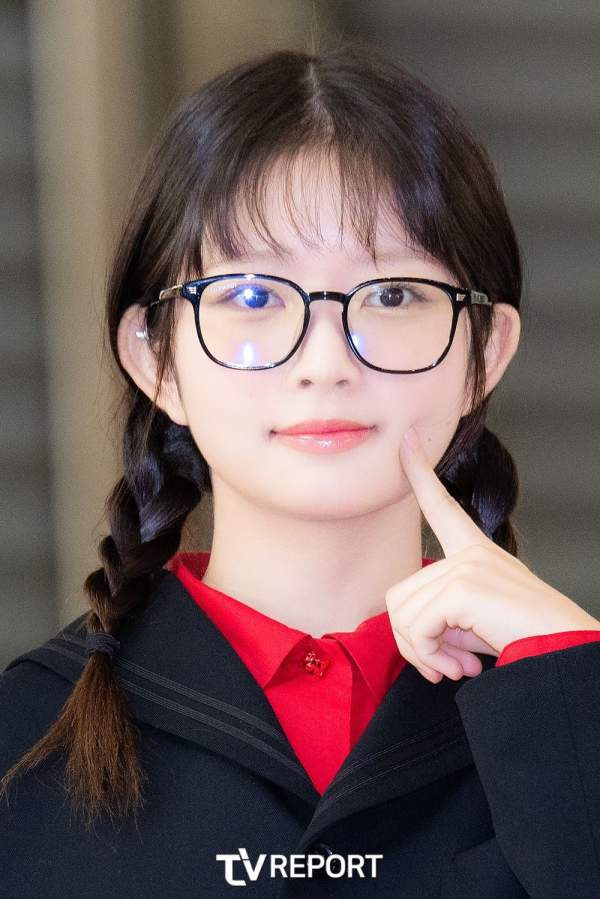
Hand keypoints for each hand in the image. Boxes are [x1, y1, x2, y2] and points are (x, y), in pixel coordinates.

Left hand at [386, 425, 599, 683]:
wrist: (562, 653)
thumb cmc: (524, 639)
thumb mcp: (476, 620)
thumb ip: (440, 615)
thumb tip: (410, 636)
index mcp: (476, 551)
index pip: (441, 506)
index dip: (421, 472)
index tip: (407, 440)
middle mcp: (470, 552)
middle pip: (399, 594)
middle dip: (412, 640)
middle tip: (443, 665)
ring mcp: (466, 566)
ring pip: (403, 614)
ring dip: (422, 653)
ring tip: (453, 668)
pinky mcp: (462, 588)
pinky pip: (417, 628)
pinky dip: (429, 656)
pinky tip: (460, 669)